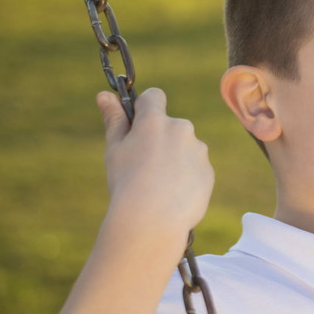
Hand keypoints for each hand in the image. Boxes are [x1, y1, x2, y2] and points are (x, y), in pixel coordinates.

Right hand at [97, 87, 213, 237]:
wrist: (153, 219)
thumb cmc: (127, 182)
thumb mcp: (114, 148)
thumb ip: (114, 119)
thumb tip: (104, 95)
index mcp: (156, 119)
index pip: (154, 96)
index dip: (145, 108)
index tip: (138, 123)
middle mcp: (182, 129)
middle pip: (170, 126)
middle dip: (160, 139)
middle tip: (143, 164)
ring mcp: (198, 150)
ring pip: (184, 148)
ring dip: (174, 158)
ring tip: (158, 183)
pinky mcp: (208, 171)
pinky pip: (195, 168)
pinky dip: (185, 177)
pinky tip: (172, 194)